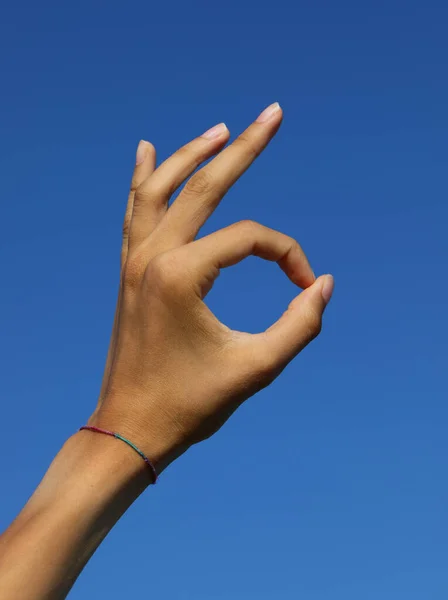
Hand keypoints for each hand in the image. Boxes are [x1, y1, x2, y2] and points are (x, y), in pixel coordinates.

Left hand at [89, 103, 333, 471]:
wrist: (129, 429)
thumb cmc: (189, 404)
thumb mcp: (257, 368)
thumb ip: (301, 325)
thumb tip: (323, 284)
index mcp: (180, 274)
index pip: (250, 239)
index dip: (287, 256)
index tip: (305, 288)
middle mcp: (152, 257)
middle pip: (204, 186)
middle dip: (243, 147)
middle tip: (272, 112)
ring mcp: (135, 262)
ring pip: (160, 190)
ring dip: (191, 155)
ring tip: (219, 129)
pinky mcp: (129, 273)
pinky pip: (135, 212)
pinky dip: (145, 181)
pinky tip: (147, 153)